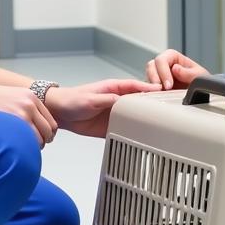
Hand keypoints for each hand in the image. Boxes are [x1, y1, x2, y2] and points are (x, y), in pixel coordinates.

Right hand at [0, 79, 57, 146]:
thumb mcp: (14, 97)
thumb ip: (27, 108)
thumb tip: (36, 127)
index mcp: (32, 98)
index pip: (51, 122)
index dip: (48, 134)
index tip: (43, 139)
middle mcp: (30, 105)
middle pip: (48, 131)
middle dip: (43, 141)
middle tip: (35, 147)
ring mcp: (22, 114)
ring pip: (39, 139)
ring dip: (34, 147)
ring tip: (24, 148)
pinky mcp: (12, 123)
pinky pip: (27, 141)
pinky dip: (25, 148)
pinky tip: (17, 148)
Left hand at [46, 79, 160, 138]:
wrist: (59, 113)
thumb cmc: (72, 100)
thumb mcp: (91, 99)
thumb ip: (108, 99)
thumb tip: (125, 100)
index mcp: (113, 88)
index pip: (135, 86)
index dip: (149, 88)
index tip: (161, 91)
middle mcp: (116, 100)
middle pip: (138, 102)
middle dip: (150, 105)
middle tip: (165, 110)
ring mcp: (114, 114)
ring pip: (133, 117)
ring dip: (142, 120)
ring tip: (157, 125)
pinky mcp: (109, 127)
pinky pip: (123, 130)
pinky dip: (131, 133)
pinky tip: (139, 137)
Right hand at [146, 49, 208, 89]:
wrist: (200, 94)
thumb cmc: (199, 81)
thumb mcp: (200, 76)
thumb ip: (188, 73)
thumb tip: (175, 69)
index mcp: (173, 57)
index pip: (161, 59)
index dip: (163, 72)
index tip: (169, 85)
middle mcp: (163, 64)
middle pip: (151, 66)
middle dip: (155, 79)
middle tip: (163, 90)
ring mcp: (157, 75)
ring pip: (147, 77)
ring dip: (151, 86)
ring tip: (161, 95)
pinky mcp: (154, 86)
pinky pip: (147, 87)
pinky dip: (150, 92)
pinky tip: (157, 98)